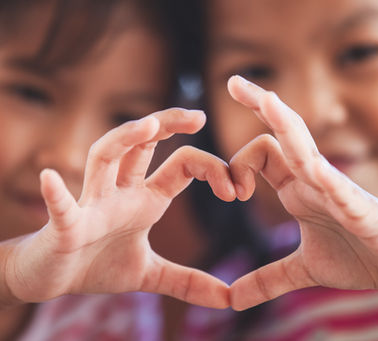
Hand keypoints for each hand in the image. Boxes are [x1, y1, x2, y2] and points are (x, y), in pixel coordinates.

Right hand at [2, 108, 234, 308]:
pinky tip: (50, 178)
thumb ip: (187, 281)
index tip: (235, 189)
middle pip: (142, 144)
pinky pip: (60, 208)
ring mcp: (92, 205)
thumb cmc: (99, 265)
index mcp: (144, 199)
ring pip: (104, 159)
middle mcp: (120, 193)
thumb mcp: (150, 273)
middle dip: (167, 124)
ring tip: (149, 125)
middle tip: (199, 115)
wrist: (54, 279)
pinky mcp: (64, 227)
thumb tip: (228, 299)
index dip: (209, 169)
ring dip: (123, 140)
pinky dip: (55, 195)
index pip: (180, 166)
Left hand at [227, 75, 377, 311]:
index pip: (263, 155)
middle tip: (234, 80)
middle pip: (283, 135)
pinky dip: (327, 179)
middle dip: (260, 105)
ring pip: (308, 149)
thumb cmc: (360, 256)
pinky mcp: (361, 210)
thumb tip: (231, 298)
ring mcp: (337, 191)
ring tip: (265, 99)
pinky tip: (313, 168)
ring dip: (287, 125)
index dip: (237, 167)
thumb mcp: (303, 270)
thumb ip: (267, 279)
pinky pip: (341, 189)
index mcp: (298, 189)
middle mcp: (314, 181)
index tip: (231, 192)